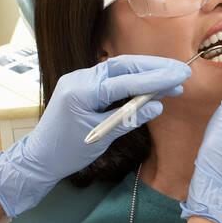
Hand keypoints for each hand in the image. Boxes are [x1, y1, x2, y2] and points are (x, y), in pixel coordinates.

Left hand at [0, 55, 191, 216]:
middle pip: (123, 65)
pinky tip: (150, 82)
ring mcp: (80, 78)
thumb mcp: (102, 137)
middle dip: (154, 67)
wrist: (40, 157)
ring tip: (172, 76)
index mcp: (81, 91)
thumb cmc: (67, 152)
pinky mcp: (83, 84)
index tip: (179, 75)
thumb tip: (158, 106)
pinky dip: (132, 78)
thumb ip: (129, 118)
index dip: (155, 77)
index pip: (125, 80)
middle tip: (181, 71)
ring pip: (118, 68)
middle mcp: (79, 78)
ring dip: (146, 70)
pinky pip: (111, 76)